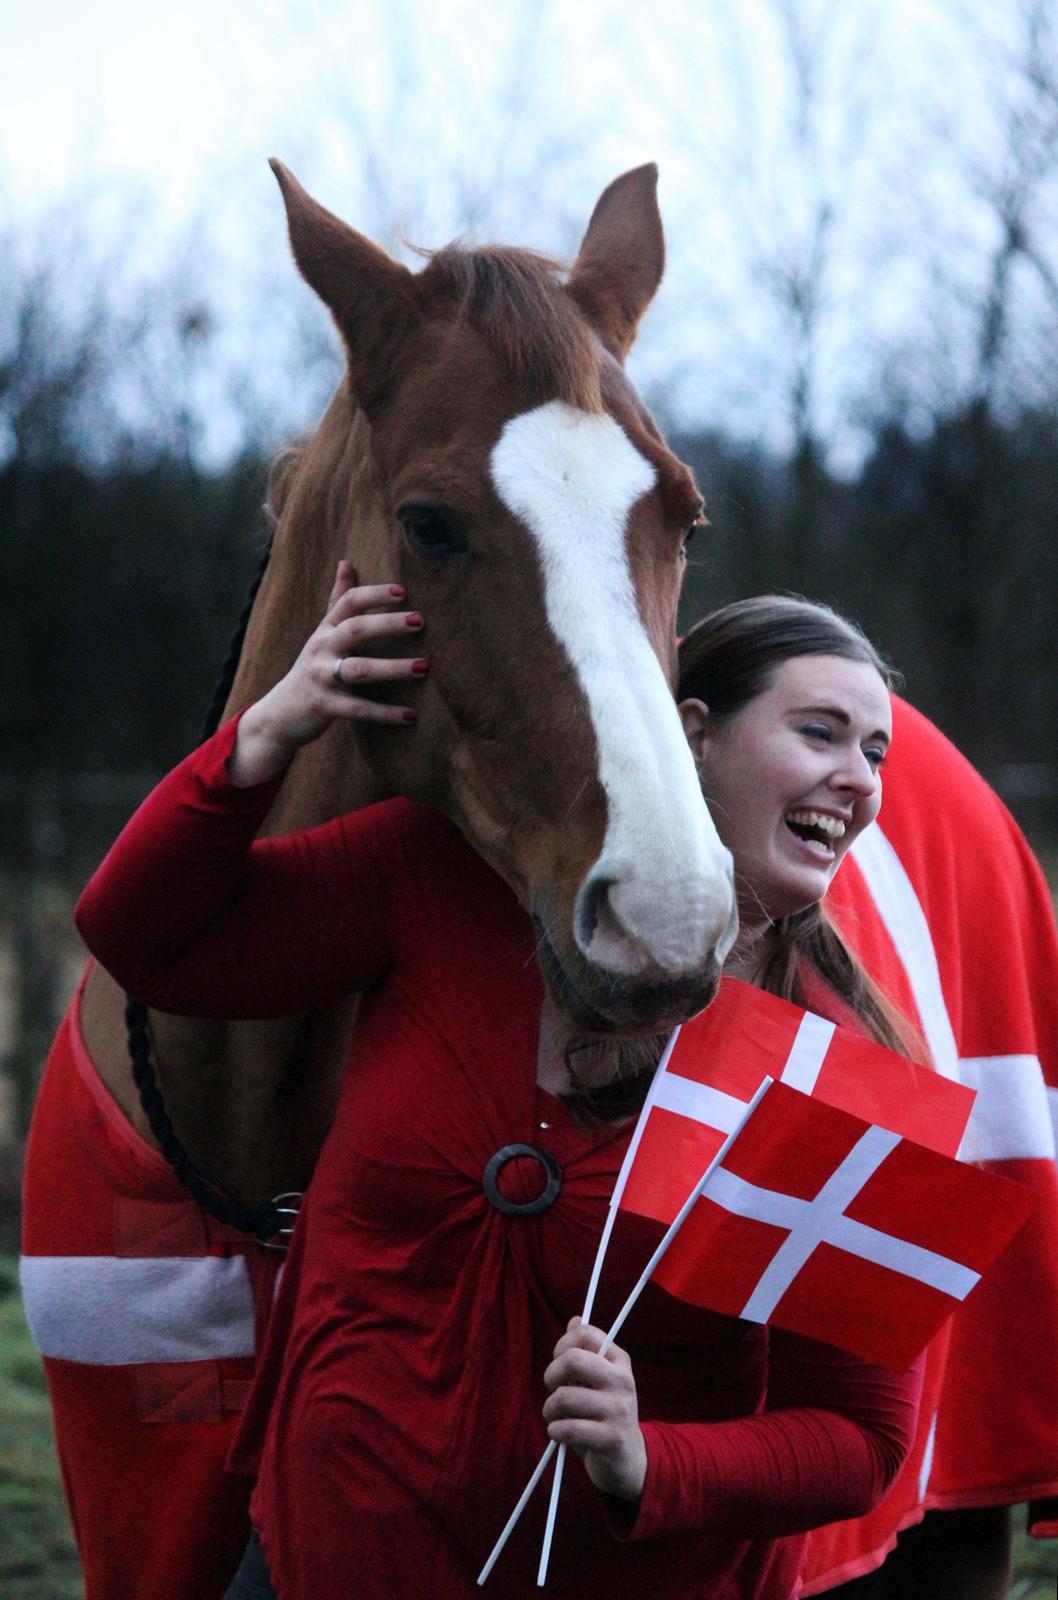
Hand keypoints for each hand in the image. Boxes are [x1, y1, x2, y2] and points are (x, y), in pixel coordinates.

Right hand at [230, 562, 425, 785]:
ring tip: (424, 667)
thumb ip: (338, 601)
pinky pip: (359, 709)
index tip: (403, 591)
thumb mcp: (323, 633)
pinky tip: (411, 716)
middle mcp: (322, 648)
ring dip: (393, 668)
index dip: (374, 594)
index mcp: (326, 629)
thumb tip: (346, 562)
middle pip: (356, 629)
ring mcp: (321, 677)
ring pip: (360, 669)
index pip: (349, 602)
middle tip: (420, 621)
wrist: (280, 713)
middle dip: (388, 623)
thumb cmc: (312, 669)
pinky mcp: (324, 706)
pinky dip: (385, 713)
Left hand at [542, 1317, 646, 1502]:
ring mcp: (619, 1410)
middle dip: (552, 1375)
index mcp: (619, 1360)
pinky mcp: (612, 1439)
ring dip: (550, 1410)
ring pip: (564, 1398)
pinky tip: (560, 1433)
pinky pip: (569, 1428)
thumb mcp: (598, 1379)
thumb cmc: (604, 1414)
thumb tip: (575, 1320)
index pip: (584, 1333)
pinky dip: (555, 1431)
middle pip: (572, 1359)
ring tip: (556, 1418)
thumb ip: (585, 1351)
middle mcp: (622, 1380)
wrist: (628, 1460)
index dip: (562, 1346)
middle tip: (554, 1390)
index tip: (560, 1365)